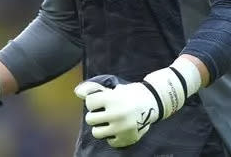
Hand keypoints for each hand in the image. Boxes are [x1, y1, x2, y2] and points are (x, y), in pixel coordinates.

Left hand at [74, 58, 201, 147]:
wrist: (153, 102)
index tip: (100, 101)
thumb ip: (95, 89)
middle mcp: (117, 113)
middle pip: (90, 119)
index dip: (93, 101)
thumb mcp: (114, 88)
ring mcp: (122, 128)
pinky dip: (112, 136)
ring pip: (96, 132)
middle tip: (104, 112)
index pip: (89, 103)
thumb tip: (77, 92)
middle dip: (95, 115)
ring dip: (101, 127)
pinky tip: (118, 128)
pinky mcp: (127, 138)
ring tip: (108, 122)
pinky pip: (110, 141)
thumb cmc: (130, 93)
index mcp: (113, 98)